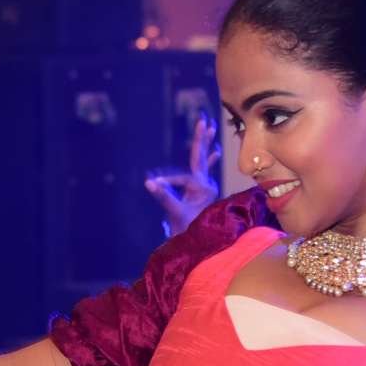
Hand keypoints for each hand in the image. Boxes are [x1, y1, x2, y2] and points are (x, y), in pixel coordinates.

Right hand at [144, 114, 221, 235]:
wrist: (203, 246)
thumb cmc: (189, 231)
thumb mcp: (176, 214)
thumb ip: (165, 197)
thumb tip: (149, 182)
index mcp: (202, 188)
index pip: (182, 177)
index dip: (167, 180)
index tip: (154, 184)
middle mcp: (206, 184)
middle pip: (201, 157)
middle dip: (201, 138)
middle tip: (203, 119)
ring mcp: (205, 187)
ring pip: (204, 160)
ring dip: (206, 143)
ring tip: (211, 126)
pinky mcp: (202, 191)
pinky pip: (206, 170)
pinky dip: (210, 159)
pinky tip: (217, 150)